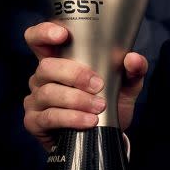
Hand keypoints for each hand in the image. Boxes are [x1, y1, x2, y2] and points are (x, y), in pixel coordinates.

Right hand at [22, 22, 148, 150]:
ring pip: (48, 93)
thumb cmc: (109, 104)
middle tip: (98, 85)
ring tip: (99, 107)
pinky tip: (88, 121)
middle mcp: (43, 78)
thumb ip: (134, 69)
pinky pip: (49, 117)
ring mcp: (36, 100)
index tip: (63, 35)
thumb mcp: (126, 85)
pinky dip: (71, 118)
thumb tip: (133, 58)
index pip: (38, 39)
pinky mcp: (34, 122)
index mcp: (59, 60)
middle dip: (74, 74)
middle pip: (46, 66)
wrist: (106, 137)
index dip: (44, 32)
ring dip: (76, 100)